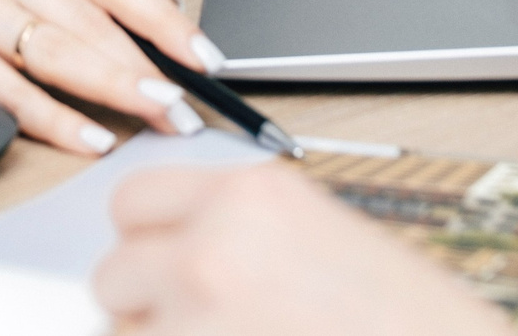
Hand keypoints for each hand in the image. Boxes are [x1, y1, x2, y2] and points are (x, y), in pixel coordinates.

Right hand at [0, 0, 223, 153]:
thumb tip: (168, 19)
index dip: (165, 21)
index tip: (205, 57)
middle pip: (90, 20)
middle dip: (146, 67)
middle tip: (186, 104)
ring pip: (57, 50)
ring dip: (113, 89)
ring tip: (154, 115)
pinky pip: (12, 91)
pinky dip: (55, 118)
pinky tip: (90, 137)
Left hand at [94, 162, 502, 335]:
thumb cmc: (404, 319)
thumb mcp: (323, 240)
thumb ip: (241, 232)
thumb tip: (174, 251)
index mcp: (251, 193)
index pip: (133, 200)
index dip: (145, 241)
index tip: (161, 264)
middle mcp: (212, 244)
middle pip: (113, 273)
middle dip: (143, 307)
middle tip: (198, 324)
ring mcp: (199, 314)